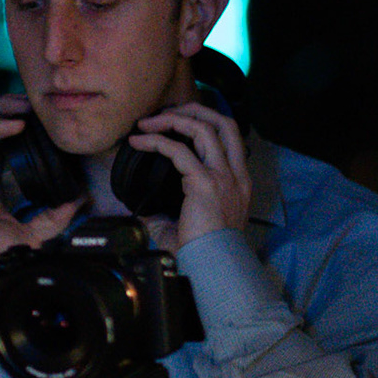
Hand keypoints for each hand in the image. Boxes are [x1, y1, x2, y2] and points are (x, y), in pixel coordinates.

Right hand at [0, 95, 82, 269]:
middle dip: (15, 108)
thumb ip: (55, 219)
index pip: (8, 142)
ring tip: (27, 104)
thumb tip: (80, 201)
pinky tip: (18, 124)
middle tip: (41, 106)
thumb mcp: (29, 234)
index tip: (50, 125)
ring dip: (4, 108)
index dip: (26, 128)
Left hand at [126, 101, 250, 247]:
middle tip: (164, 113)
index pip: (230, 137)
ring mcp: (223, 176)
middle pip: (223, 122)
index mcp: (238, 182)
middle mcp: (236, 175)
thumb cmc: (201, 253)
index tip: (177, 123)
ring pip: (203, 127)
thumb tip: (143, 208)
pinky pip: (178, 150)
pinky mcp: (205, 182)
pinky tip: (138, 142)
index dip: (205, 121)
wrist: (211, 268)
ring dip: (172, 119)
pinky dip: (156, 141)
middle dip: (193, 109)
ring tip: (146, 123)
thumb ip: (170, 212)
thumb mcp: (189, 225)